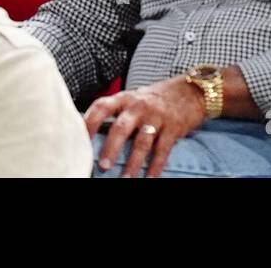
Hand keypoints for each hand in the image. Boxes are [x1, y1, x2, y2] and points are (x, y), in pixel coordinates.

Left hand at [84, 77, 206, 177]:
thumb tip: (92, 132)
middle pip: (121, 127)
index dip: (89, 122)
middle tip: (103, 166)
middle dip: (112, 148)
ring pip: (143, 141)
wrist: (191, 90)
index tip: (79, 138)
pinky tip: (150, 178)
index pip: (102, 106)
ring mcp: (157, 116)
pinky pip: (163, 149)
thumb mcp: (135, 98)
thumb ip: (118, 112)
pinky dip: (156, 165)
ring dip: (133, 162)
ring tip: (126, 179)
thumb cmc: (156, 98)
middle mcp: (139, 106)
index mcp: (125, 98)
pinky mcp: (173, 127)